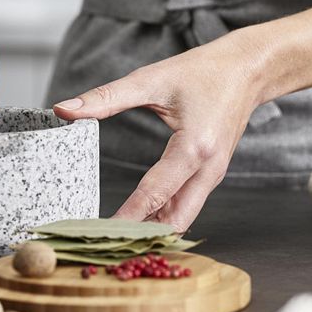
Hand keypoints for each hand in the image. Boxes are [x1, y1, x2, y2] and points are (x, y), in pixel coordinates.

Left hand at [53, 31, 266, 230]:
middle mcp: (209, 169)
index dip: (126, 217)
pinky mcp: (212, 173)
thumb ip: (105, 97)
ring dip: (152, 229)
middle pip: (175, 220)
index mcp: (194, 148)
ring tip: (115, 238)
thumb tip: (64, 109)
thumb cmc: (202, 72)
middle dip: (140, 235)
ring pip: (183, 217)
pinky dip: (164, 216)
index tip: (100, 233)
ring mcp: (214, 174)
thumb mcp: (150, 80)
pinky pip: (187, 204)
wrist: (247, 69)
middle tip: (104, 242)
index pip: (154, 195)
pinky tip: (140, 220)